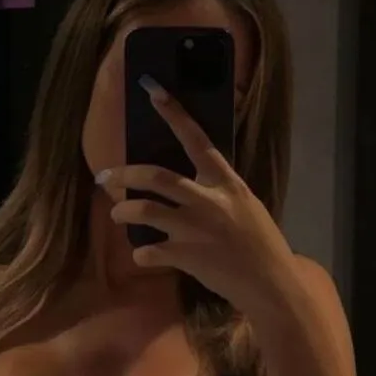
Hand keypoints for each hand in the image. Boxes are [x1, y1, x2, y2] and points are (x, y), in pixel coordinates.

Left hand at [97, 76, 291, 310]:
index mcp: (226, 183)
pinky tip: (142, 257)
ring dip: (124, 211)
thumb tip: (194, 187)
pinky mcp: (186, 256)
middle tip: (105, 176)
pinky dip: (141, 255)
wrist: (270, 283)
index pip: (197, 140)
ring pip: (145, 210)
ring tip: (116, 214)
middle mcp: (208, 200)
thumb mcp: (247, 207)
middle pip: (157, 177)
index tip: (153, 92)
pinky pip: (150, 252)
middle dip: (126, 174)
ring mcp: (195, 228)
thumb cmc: (262, 245)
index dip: (174, 115)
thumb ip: (220, 193)